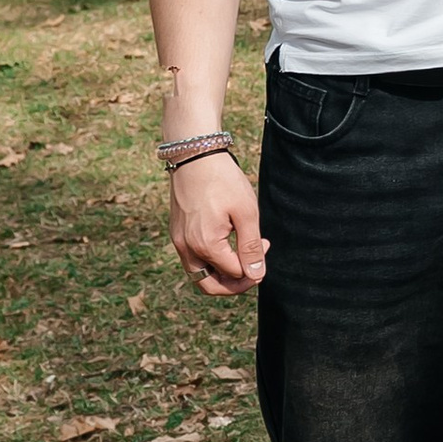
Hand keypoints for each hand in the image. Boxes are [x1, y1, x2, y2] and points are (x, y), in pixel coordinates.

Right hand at [170, 151, 266, 296]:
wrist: (195, 155)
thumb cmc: (223, 181)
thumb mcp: (246, 213)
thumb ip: (250, 247)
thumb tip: (256, 276)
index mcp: (205, 245)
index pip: (234, 273)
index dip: (254, 266)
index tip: (265, 243)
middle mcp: (186, 249)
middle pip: (210, 286)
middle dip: (234, 284)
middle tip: (253, 269)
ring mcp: (178, 241)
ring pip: (199, 275)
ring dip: (221, 274)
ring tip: (241, 258)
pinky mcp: (176, 233)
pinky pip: (192, 260)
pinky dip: (209, 261)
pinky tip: (226, 245)